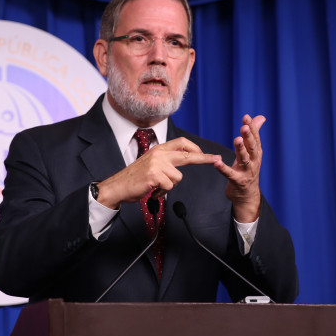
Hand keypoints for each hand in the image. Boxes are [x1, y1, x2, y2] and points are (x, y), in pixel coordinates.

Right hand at [97, 137, 220, 208]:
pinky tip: (152, 190)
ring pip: (178, 177)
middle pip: (187, 155)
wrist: (118, 186)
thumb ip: (165, 160)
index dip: (195, 147)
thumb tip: (183, 159)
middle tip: (217, 159)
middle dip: (204, 158)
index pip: (181, 143)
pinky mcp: (155, 175)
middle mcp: (159, 154)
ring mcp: (157, 164)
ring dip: (169, 185)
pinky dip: (162, 192)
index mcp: (158, 149)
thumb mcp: (151, 163)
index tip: (205, 153)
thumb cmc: (135, 178)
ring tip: (156, 186)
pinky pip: (169, 186)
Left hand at [213, 114, 264, 221]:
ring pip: (244, 159)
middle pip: (252, 148)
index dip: (252, 128)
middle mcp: (254, 162)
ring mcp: (246, 172)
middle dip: (248, 137)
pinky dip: (223, 168)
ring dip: (241, 149)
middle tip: (244, 127)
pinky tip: (217, 162)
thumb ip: (254, 134)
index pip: (255, 138)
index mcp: (256, 153)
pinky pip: (229, 174)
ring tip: (237, 140)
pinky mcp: (237, 181)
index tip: (246, 117)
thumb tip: (261, 117)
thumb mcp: (252, 152)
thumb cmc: (248, 170)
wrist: (247, 195)